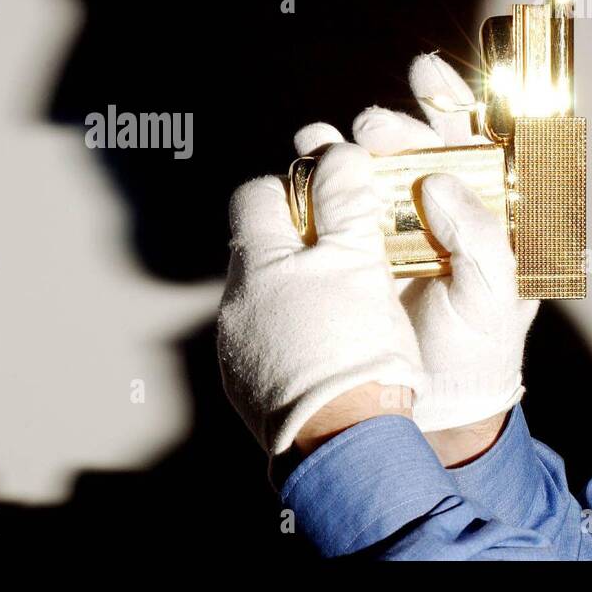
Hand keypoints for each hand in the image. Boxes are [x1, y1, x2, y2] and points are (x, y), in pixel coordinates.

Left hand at [216, 142, 422, 455]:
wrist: (343, 439)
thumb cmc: (354, 345)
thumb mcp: (358, 258)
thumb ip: (344, 198)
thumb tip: (336, 153)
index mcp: (255, 261)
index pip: (256, 195)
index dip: (295, 188)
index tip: (330, 201)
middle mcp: (233, 301)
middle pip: (260, 248)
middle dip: (299, 243)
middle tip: (345, 254)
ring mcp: (234, 346)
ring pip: (263, 296)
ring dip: (296, 291)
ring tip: (343, 307)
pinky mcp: (245, 384)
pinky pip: (265, 341)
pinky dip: (292, 335)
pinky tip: (328, 348)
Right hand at [332, 53, 538, 435]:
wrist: (428, 407)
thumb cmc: (479, 353)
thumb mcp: (497, 299)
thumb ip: (481, 240)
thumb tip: (440, 183)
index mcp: (483, 210)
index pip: (472, 140)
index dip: (451, 100)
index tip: (425, 74)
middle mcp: (432, 208)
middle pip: (409, 146)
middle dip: (390, 128)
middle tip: (373, 130)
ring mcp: (384, 226)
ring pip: (359, 168)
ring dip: (339, 147)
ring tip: (321, 143)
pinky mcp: (344, 248)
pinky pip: (324, 205)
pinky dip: (308, 183)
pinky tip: (298, 172)